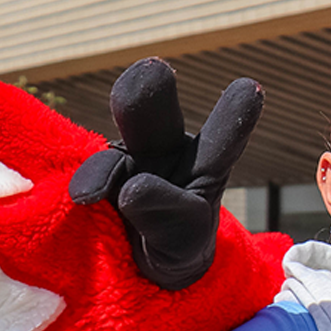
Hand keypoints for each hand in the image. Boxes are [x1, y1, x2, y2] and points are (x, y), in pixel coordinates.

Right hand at [69, 58, 261, 289]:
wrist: (140, 260)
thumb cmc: (175, 241)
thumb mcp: (184, 241)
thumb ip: (168, 213)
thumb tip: (132, 188)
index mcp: (205, 163)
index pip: (222, 140)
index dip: (233, 115)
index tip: (249, 89)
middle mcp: (161, 150)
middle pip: (153, 116)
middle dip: (148, 92)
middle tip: (150, 70)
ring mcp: (122, 164)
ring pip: (112, 157)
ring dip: (103, 171)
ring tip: (92, 197)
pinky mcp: (92, 183)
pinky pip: (81, 181)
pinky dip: (81, 188)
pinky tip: (82, 199)